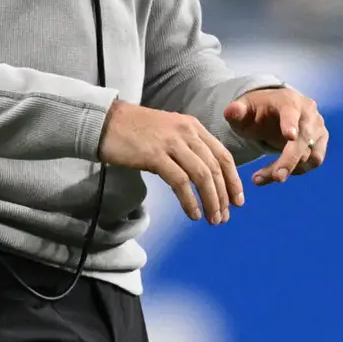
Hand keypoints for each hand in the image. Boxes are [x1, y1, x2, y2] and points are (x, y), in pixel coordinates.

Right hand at [98, 98, 243, 223]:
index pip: (223, 155)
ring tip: (212, 219)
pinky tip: (193, 213)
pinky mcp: (155, 155)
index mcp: (193, 127)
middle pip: (215, 168)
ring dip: (211, 201)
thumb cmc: (134, 131)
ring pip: (202, 176)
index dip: (233, 180)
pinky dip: (190, 200)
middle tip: (224, 216)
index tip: (237, 200)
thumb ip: (187, 149)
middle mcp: (187, 132)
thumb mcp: (169, 133)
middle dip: (223, 196)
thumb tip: (202, 178)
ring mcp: (171, 143)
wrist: (105, 122)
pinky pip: (180, 182)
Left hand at [223, 87, 328, 186]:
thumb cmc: (257, 111)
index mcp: (288, 100)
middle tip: (277, 177)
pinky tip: (276, 174)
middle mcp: (308, 113)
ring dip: (289, 169)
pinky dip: (296, 171)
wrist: (274, 112)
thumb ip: (236, 111)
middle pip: (304, 138)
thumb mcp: (243, 110)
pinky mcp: (320, 143)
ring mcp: (317, 128)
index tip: (290, 136)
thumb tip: (232, 111)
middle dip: (290, 160)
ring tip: (262, 177)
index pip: (291, 111)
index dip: (290, 123)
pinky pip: (313, 161)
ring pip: (309, 154)